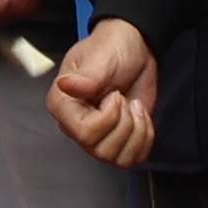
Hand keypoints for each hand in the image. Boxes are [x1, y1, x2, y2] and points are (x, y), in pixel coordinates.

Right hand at [46, 17, 159, 174]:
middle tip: (124, 99)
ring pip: (118, 159)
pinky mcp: (117, 141)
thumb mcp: (100, 59)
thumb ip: (85, 78)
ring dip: (137, 132)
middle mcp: (75, 125)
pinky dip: (145, 139)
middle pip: (102, 150)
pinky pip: (133, 158)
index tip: (114, 94)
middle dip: (125, 124)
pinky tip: (140, 117)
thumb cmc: (112, 48)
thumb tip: (65, 85)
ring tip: (133, 107)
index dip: (108, 118)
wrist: (134, 49)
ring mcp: (97, 136)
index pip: (84, 133)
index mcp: (62, 105)